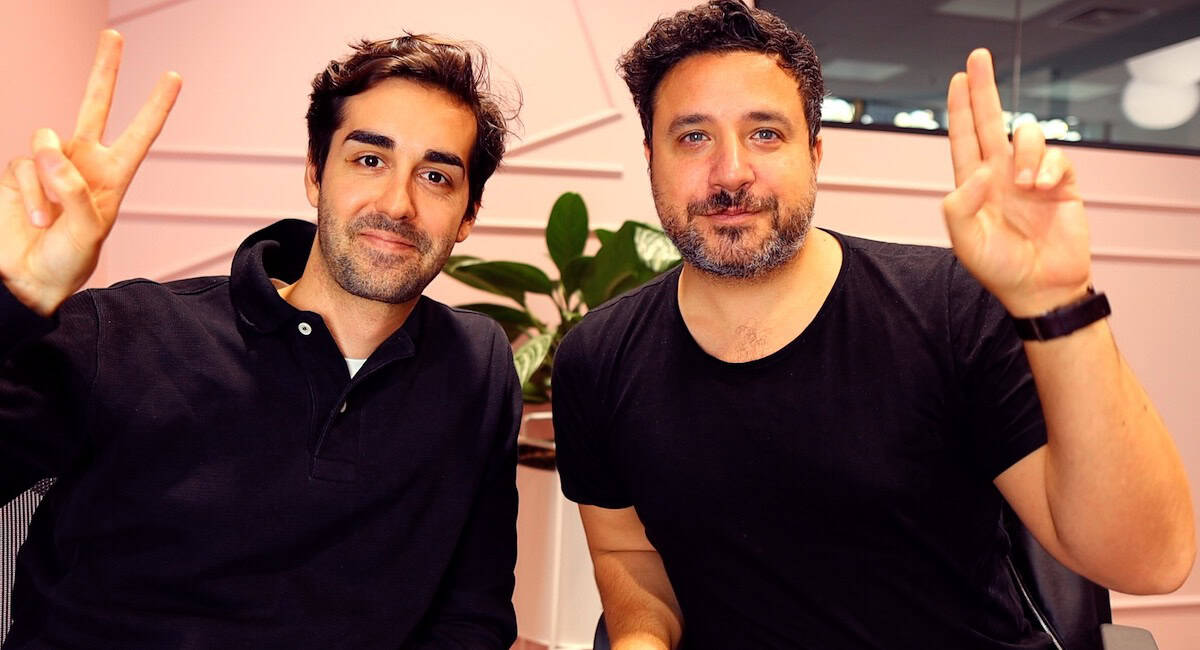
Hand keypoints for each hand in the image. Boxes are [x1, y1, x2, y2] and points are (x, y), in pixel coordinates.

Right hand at [0, 30, 180, 315]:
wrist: (27, 281)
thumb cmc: (67, 262)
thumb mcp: (89, 231)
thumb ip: (76, 188)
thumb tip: (51, 149)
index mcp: (113, 176)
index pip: (139, 133)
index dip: (156, 105)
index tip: (174, 76)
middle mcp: (81, 164)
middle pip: (95, 105)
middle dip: (104, 70)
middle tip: (115, 36)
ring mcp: (48, 165)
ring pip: (46, 139)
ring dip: (48, 178)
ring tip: (51, 217)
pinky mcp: (19, 171)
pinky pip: (23, 165)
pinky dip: (29, 193)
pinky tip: (34, 218)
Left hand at [942, 49, 1090, 316]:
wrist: (1040, 288)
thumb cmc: (1000, 269)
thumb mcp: (965, 242)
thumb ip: (958, 207)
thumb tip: (978, 172)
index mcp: (974, 185)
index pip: (964, 138)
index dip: (960, 109)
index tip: (957, 79)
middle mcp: (1001, 174)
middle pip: (992, 121)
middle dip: (984, 89)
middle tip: (978, 58)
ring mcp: (1031, 177)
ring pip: (1028, 135)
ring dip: (1025, 153)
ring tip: (1025, 185)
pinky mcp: (1062, 183)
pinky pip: (1057, 157)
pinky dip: (1049, 168)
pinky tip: (1043, 189)